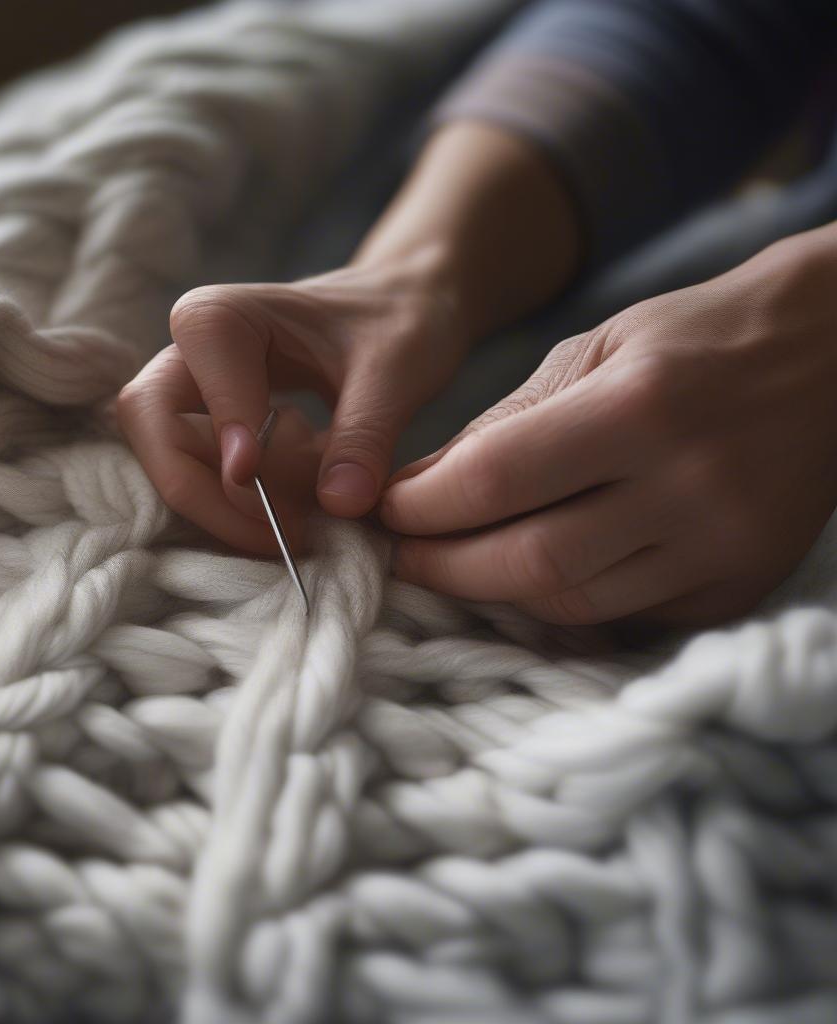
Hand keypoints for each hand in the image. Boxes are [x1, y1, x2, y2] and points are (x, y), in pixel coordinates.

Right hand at [117, 259, 467, 554]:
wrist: (401, 311)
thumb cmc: (397, 322)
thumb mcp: (397, 372)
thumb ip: (366, 435)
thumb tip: (339, 503)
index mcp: (221, 319)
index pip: (188, 392)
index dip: (217, 444)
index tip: (257, 482)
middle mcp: (189, 353)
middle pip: (155, 434)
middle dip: (209, 495)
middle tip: (280, 534)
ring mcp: (194, 395)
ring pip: (173, 466)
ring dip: (231, 509)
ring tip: (304, 522)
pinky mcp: (210, 430)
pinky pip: (205, 480)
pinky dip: (247, 508)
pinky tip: (302, 505)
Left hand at [381, 227, 836, 625]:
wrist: (831, 354)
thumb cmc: (696, 338)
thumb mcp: (595, 348)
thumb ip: (505, 422)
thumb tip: (420, 486)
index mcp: (639, 406)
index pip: (496, 478)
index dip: (424, 506)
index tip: (386, 510)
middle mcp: (688, 485)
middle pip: (530, 561)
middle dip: (445, 568)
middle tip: (402, 557)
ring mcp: (721, 546)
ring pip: (573, 602)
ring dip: (496, 592)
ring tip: (455, 568)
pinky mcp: (737, 586)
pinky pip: (624, 615)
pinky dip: (563, 601)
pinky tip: (530, 576)